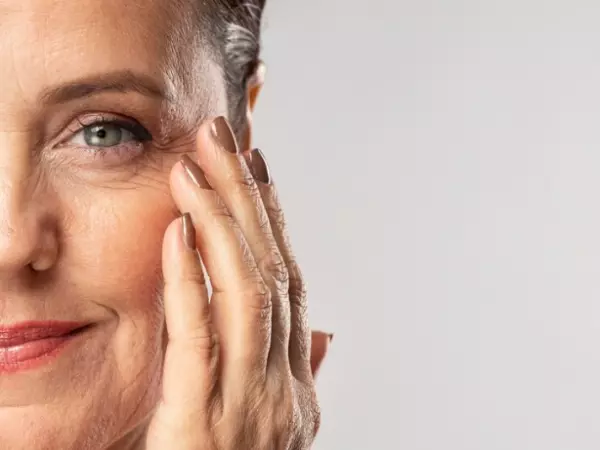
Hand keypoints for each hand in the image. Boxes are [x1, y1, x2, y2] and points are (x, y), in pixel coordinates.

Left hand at [145, 116, 330, 448]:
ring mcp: (251, 404)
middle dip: (249, 199)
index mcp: (295, 383)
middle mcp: (284, 385)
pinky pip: (201, 339)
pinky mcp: (205, 424)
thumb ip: (299, 373)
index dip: (277, 221)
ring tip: (198, 164)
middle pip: (271, 272)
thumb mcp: (273, 427)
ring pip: (246, 293)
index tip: (260, 168)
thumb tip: (326, 332)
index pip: (289, 284)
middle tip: (227, 136)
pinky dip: (191, 280)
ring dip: (222, 222)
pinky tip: (179, 231)